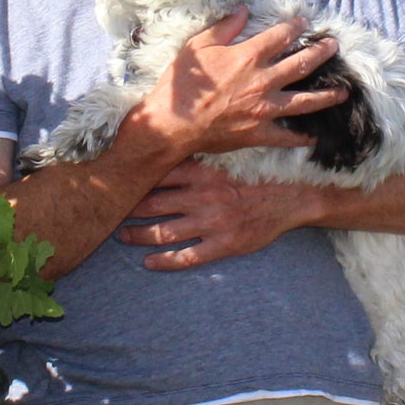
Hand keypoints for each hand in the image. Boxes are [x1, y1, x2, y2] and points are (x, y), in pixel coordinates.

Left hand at [118, 160, 331, 269]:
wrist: (295, 194)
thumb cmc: (261, 171)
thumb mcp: (230, 154)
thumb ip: (201, 153)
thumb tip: (172, 140)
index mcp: (203, 171)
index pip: (157, 174)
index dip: (133, 178)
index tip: (114, 180)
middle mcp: (202, 196)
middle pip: (153, 204)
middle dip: (128, 210)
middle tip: (108, 212)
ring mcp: (212, 223)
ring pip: (164, 232)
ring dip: (138, 236)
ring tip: (122, 237)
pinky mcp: (224, 244)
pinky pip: (188, 257)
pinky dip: (164, 261)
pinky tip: (149, 263)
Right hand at [134, 11, 348, 160]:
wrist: (173, 123)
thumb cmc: (182, 82)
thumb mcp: (198, 46)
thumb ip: (225, 27)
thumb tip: (243, 10)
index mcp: (248, 57)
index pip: (281, 36)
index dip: (295, 27)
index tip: (304, 22)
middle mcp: (262, 81)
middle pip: (301, 64)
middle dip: (321, 53)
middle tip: (334, 47)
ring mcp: (264, 109)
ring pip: (305, 101)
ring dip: (327, 95)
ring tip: (344, 92)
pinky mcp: (259, 133)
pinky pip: (287, 136)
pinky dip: (302, 138)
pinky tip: (313, 137)